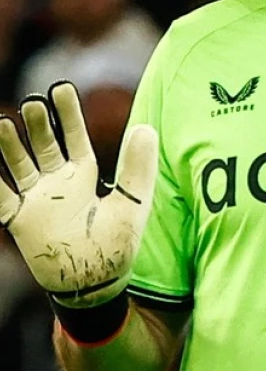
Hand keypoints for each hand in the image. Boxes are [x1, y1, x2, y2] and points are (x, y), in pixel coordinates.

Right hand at [0, 82, 157, 303]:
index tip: (62, 87)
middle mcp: (58, 182)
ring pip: (18, 163)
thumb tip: (147, 128)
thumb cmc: (117, 244)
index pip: (74, 137)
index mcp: (84, 175)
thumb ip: (138, 168)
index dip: (69, 114)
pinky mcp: (19, 219)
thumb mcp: (132, 202)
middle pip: (44, 145)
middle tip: (35, 103)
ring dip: (10, 144)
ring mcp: (36, 199)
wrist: (94, 283)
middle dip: (39, 124)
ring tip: (2, 122)